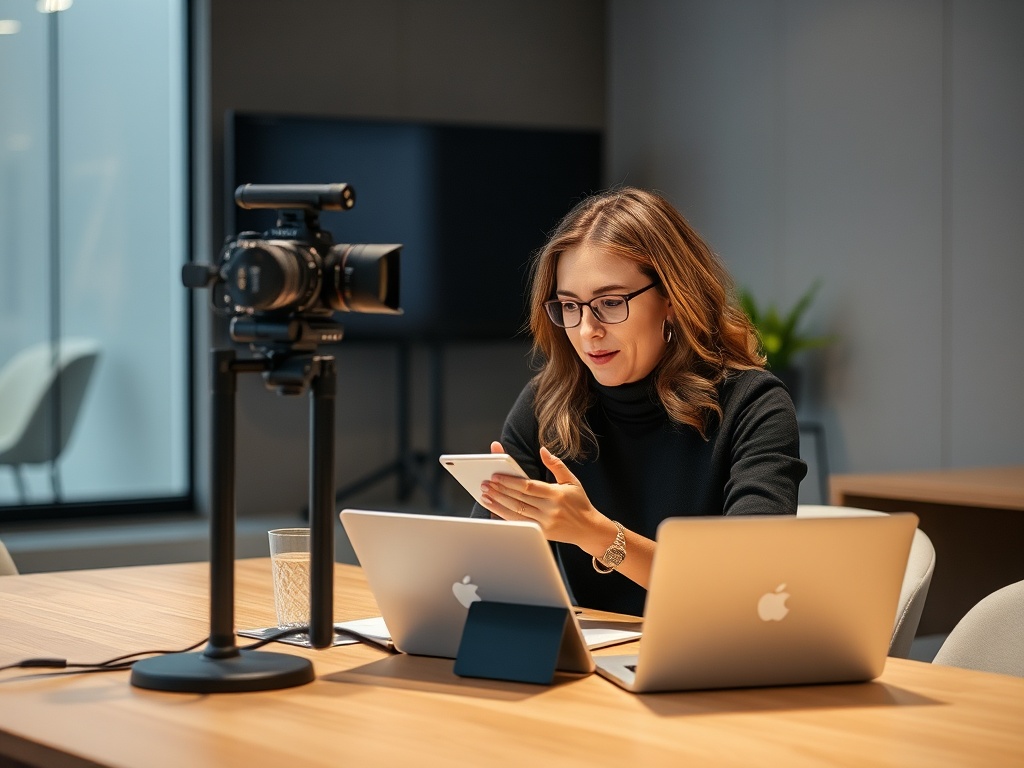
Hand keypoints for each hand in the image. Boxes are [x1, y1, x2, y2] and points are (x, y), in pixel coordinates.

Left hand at [480, 443, 604, 546]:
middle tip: (485, 484)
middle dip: (500, 491)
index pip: (528, 486)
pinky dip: (506, 518)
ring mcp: (545, 523)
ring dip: (498, 504)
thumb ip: (556, 464)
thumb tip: (543, 450)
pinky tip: (495, 511)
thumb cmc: (579, 503)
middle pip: (519, 499)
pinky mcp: (542, 533)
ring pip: (517, 512)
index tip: (496, 476)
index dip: (510, 481)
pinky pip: (520, 524)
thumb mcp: (572, 481)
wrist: (589, 529)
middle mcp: (550, 509)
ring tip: (485, 496)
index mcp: (556, 494)